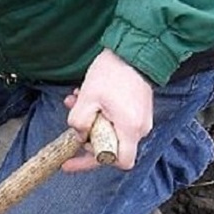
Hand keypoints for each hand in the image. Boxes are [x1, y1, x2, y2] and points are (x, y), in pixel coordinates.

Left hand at [62, 49, 153, 172]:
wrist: (133, 52)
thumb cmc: (112, 72)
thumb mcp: (87, 97)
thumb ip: (79, 121)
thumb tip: (79, 135)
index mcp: (130, 128)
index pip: (119, 162)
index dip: (94, 161)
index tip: (75, 157)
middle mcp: (140, 128)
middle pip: (112, 147)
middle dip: (87, 136)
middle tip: (72, 124)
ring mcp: (141, 119)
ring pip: (112, 131)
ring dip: (91, 121)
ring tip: (76, 101)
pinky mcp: (139, 111)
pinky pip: (118, 121)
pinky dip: (101, 114)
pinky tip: (87, 96)